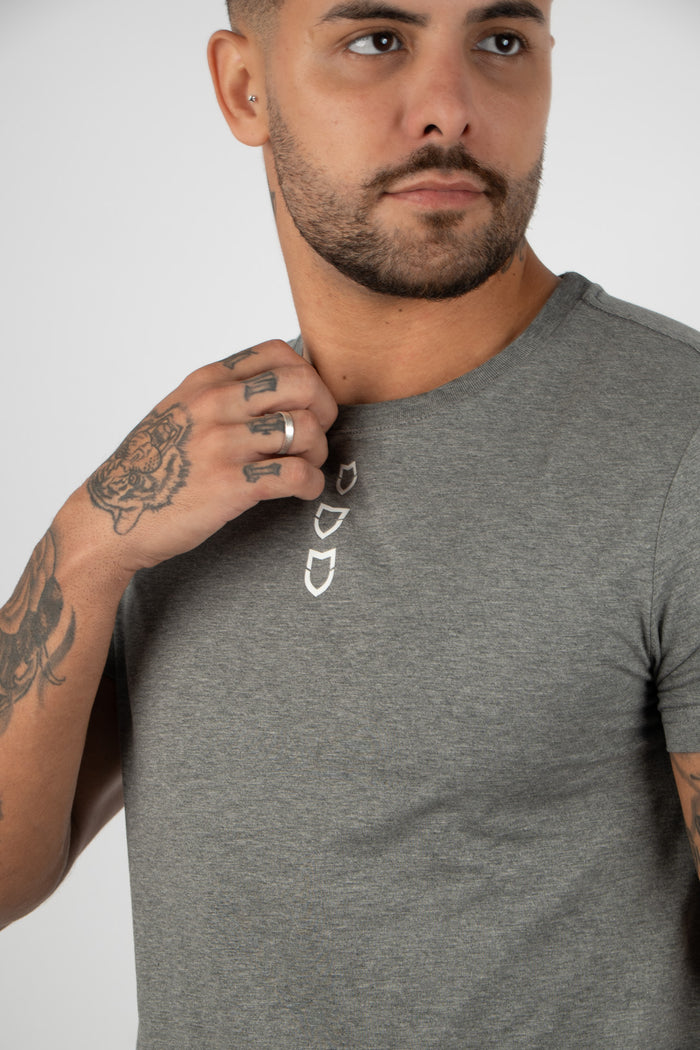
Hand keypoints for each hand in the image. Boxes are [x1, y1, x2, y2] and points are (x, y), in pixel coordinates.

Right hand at [84, 340, 337, 572]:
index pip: (278, 353)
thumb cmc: (153, 466)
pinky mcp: (231, 485)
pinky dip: (311, 484)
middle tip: (314, 437)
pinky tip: (301, 491)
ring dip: (318, 453)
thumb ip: (225, 394)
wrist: (112, 515)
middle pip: (304, 385)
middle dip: (324, 411)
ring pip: (306, 430)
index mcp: (207, 381)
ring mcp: (222, 444)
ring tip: (304, 467)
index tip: (305, 405)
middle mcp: (215, 405)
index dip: (307, 377)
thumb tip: (284, 388)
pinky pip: (296, 475)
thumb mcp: (182, 411)